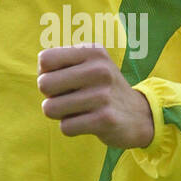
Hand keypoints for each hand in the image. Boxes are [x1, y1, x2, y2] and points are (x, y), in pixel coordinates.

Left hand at [37, 45, 154, 148]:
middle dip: (50, 96)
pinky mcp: (104, 119)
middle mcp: (99, 70)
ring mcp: (103, 95)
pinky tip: (87, 122)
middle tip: (69, 98)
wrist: (140, 115)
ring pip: (50, 108)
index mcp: (93, 52)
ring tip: (78, 110)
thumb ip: (62, 62)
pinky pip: (65, 127)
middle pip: (44, 84)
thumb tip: (41, 75)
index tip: (62, 80)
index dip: (46, 73)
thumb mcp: (90, 65)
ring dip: (59, 114)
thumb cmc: (102, 89)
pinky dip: (71, 128)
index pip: (45, 59)